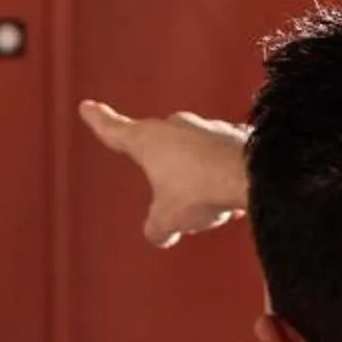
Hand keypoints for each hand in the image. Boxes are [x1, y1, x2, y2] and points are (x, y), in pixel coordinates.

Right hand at [79, 101, 248, 247]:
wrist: (253, 176)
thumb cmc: (203, 189)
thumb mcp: (168, 219)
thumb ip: (156, 227)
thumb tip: (157, 234)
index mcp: (147, 140)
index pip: (114, 129)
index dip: (99, 120)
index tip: (87, 106)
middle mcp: (175, 126)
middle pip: (159, 146)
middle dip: (163, 167)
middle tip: (172, 193)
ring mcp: (207, 127)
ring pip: (193, 151)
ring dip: (197, 174)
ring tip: (210, 202)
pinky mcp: (235, 135)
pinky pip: (222, 154)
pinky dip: (223, 171)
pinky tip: (231, 192)